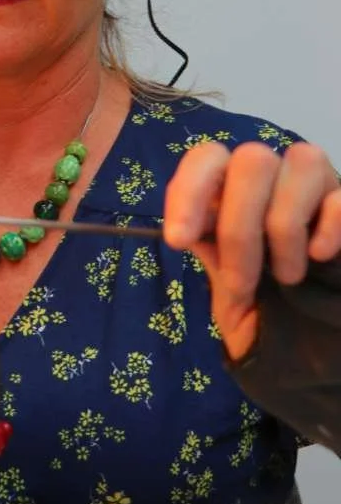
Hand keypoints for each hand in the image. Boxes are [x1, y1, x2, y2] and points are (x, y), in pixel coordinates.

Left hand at [164, 140, 340, 360]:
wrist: (314, 346)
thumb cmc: (265, 312)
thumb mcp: (229, 293)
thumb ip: (211, 254)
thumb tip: (185, 231)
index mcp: (232, 190)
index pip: (207, 157)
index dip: (189, 190)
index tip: (179, 240)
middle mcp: (273, 177)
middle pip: (253, 159)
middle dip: (240, 226)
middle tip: (242, 284)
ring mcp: (317, 185)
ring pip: (302, 161)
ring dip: (286, 226)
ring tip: (287, 278)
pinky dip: (328, 226)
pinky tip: (320, 256)